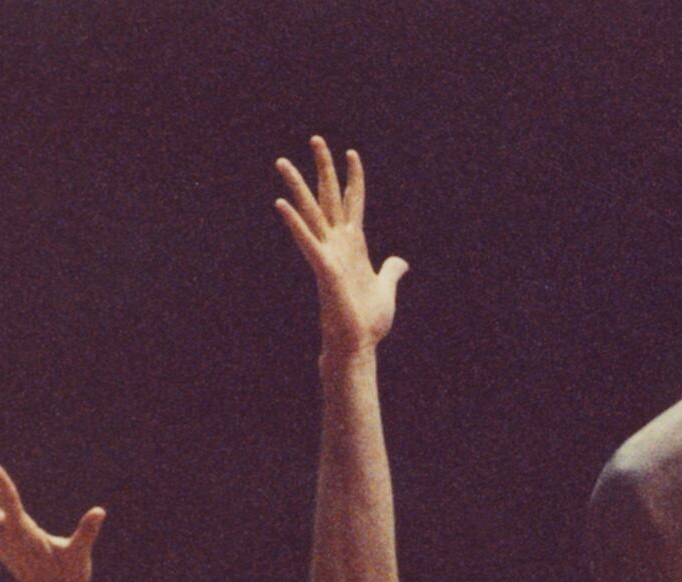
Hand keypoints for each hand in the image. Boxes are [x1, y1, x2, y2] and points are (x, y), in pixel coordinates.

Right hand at [275, 136, 407, 354]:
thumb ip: (391, 271)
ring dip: (297, 187)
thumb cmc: (368, 321)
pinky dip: (295, 224)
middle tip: (317, 138)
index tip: (352, 153)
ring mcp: (328, 254)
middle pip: (330, 198)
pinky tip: (281, 204)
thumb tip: (401, 261)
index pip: (354, 203)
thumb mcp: (386, 289)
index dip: (354, 179)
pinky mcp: (323, 268)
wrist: (358, 344)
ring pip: (312, 213)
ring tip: (282, 161)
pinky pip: (307, 242)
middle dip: (325, 168)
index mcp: (355, 246)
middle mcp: (338, 244)